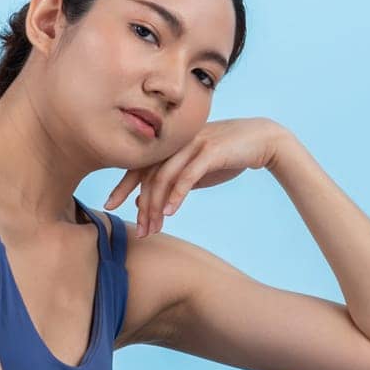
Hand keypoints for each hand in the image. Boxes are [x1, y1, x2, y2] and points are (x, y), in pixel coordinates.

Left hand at [103, 116, 292, 237]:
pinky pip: (188, 175)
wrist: (260, 140)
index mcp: (169, 146)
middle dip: (141, 204)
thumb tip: (142, 202)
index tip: (109, 205)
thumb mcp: (193, 173)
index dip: (122, 185)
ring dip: (157, 205)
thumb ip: (169, 184)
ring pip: (165, 177)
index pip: (139, 166)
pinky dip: (177, 195)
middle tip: (139, 229)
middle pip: (148, 173)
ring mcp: (192, 145)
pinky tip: (170, 212)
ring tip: (153, 228)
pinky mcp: (210, 151)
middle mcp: (176, 143)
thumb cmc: (226, 156)